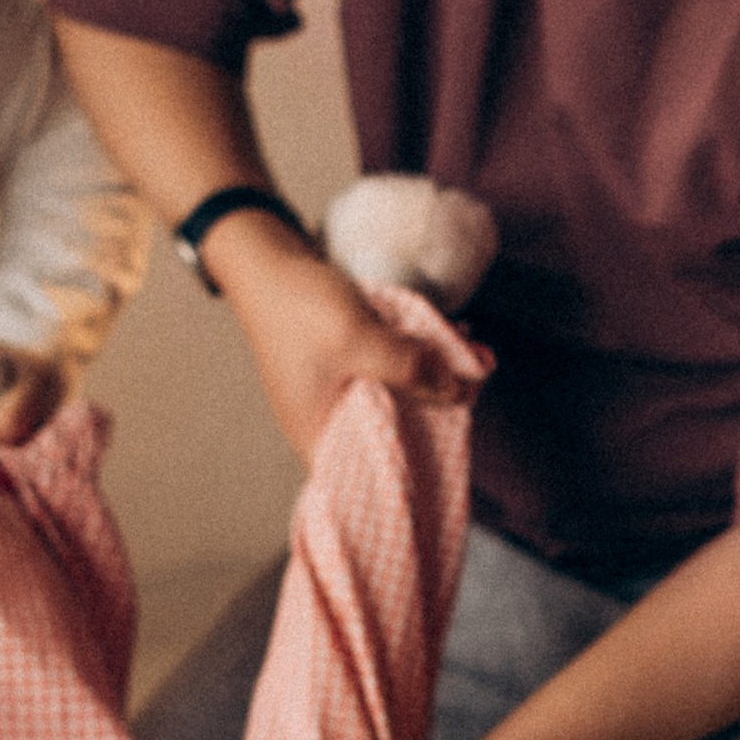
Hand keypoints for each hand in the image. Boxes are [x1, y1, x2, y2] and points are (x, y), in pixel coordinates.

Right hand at [209, 217, 465, 466]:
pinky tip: (443, 339)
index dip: (414, 471)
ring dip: (431, 379)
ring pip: (394, 401)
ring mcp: (333, 395)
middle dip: (436, 412)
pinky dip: (413, 360)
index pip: (371, 478)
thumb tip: (458, 392)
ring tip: (469, 357)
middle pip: (392, 435)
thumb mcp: (360, 340)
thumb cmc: (300, 308)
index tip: (453, 450)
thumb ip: (408, 369)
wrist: (266, 262)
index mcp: (319, 435)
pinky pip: (386, 375)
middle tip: (473, 384)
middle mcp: (325, 424)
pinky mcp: (342, 369)